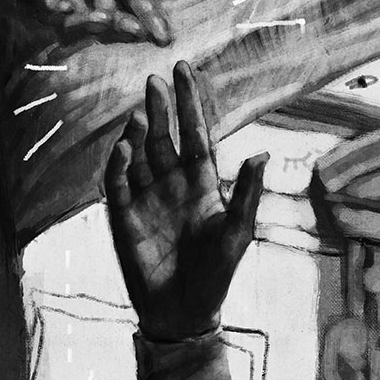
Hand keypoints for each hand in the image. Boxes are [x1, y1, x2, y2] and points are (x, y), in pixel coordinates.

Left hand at [20, 0, 173, 43]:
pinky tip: (65, 7)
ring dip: (93, 24)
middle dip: (125, 27)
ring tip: (104, 19)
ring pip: (83, 19)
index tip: (164, 36)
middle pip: (114, 18)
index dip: (152, 18)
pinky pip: (49, 6)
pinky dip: (57, 10)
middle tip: (135, 29)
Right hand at [105, 62, 267, 340]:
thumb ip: (247, 193)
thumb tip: (261, 153)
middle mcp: (171, 184)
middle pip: (164, 138)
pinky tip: (124, 149)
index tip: (183, 68)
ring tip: (139, 115)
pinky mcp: (124, 218)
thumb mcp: (237, 233)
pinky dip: (118, 166)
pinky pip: (118, 184)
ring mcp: (146, 198)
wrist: (184, 312)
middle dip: (160, 109)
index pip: (194, 134)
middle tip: (154, 81)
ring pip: (139, 156)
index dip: (189, 102)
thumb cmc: (216, 274)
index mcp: (201, 183)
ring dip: (137, 135)